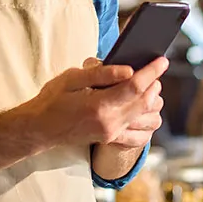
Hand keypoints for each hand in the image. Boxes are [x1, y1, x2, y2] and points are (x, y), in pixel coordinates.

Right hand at [24, 56, 168, 149]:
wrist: (40, 128)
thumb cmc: (53, 99)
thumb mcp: (72, 78)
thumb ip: (102, 74)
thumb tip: (128, 70)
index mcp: (98, 106)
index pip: (135, 87)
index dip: (151, 72)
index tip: (162, 60)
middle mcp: (109, 123)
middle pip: (146, 103)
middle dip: (154, 84)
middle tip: (153, 70)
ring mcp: (112, 135)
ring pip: (149, 120)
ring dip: (154, 103)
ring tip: (147, 89)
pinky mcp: (112, 141)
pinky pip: (141, 137)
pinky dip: (147, 123)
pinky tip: (143, 110)